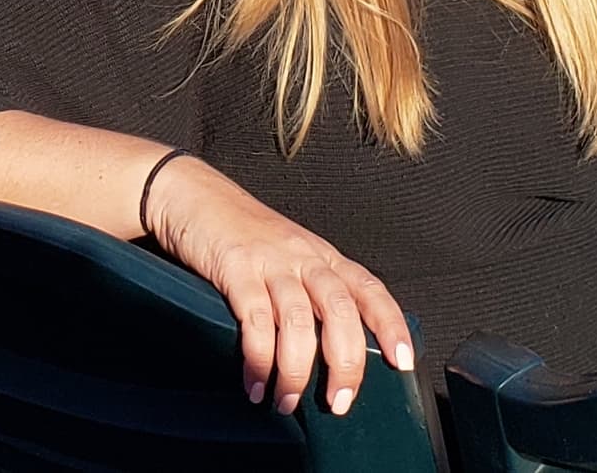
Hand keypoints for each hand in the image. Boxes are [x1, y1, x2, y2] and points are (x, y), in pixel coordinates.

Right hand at [142, 154, 414, 415]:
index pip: (370, 290)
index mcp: (323, 257)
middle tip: (339, 402)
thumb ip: (310, 292)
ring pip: (298, 321)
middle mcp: (304, 258)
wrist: (192, 195)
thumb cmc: (242, 233)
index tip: (403, 361)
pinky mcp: (235, 269)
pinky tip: (255, 383)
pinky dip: (258, 358)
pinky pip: (254, 320)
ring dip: (296, 370)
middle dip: (345, 363)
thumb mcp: (289, 255)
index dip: (390, 325)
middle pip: (340, 312)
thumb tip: (331, 351)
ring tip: (286, 401)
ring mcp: (270, 262)